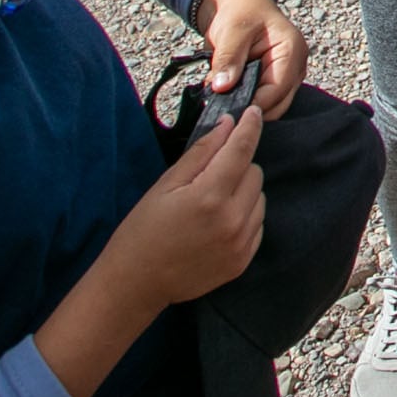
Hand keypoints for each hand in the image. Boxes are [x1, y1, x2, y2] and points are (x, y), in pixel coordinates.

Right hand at [99, 105, 266, 307]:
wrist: (136, 284)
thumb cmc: (143, 230)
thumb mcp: (165, 185)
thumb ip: (201, 153)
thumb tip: (228, 125)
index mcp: (209, 196)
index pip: (242, 150)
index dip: (250, 126)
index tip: (253, 112)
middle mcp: (232, 220)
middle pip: (255, 172)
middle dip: (238, 165)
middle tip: (210, 175)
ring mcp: (240, 243)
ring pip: (260, 197)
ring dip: (243, 191)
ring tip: (211, 203)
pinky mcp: (243, 261)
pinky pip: (258, 224)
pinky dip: (245, 215)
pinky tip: (218, 223)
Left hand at [198, 0, 303, 119]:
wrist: (242, 5)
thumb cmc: (241, 12)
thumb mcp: (232, 31)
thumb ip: (228, 58)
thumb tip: (222, 87)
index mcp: (291, 50)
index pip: (276, 90)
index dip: (252, 103)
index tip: (226, 109)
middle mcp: (296, 66)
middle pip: (278, 104)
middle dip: (249, 106)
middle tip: (221, 104)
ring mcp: (289, 76)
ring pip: (272, 107)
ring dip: (247, 104)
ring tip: (225, 94)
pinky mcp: (277, 82)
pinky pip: (265, 102)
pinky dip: (247, 101)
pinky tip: (231, 91)